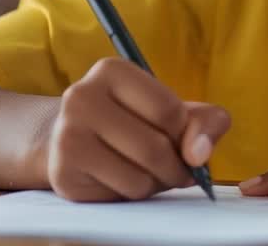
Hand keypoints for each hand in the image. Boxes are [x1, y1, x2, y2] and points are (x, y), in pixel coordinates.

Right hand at [44, 57, 230, 201]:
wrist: (69, 139)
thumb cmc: (131, 121)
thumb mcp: (172, 110)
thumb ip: (204, 122)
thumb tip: (199, 154)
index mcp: (111, 70)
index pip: (168, 110)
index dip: (186, 134)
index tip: (182, 140)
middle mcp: (81, 98)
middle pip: (154, 147)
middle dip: (176, 168)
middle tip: (176, 169)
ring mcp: (67, 137)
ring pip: (139, 179)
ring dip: (156, 184)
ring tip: (147, 172)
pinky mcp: (63, 175)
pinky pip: (119, 197)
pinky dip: (133, 195)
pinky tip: (122, 180)